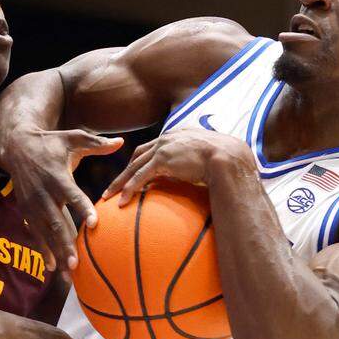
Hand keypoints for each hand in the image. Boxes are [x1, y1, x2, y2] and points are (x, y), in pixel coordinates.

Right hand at [2, 128, 122, 272]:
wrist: (16, 147)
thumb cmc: (50, 143)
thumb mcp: (72, 137)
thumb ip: (96, 143)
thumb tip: (121, 142)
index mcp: (57, 176)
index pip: (72, 195)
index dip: (82, 208)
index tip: (95, 223)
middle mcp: (43, 194)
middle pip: (56, 222)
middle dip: (65, 244)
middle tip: (77, 264)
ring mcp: (32, 205)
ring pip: (45, 233)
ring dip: (56, 253)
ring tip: (68, 273)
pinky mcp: (26, 211)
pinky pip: (35, 234)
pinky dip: (43, 250)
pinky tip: (52, 267)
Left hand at [102, 129, 252, 205]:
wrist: (229, 157)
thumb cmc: (229, 160)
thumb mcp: (214, 159)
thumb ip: (205, 165)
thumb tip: (209, 180)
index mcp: (179, 136)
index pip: (154, 147)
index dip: (142, 159)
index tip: (134, 171)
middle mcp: (168, 139)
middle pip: (139, 155)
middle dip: (125, 170)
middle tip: (115, 184)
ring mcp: (164, 148)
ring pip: (134, 166)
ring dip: (120, 182)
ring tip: (109, 196)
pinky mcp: (162, 160)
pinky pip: (140, 177)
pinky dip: (129, 189)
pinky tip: (121, 202)